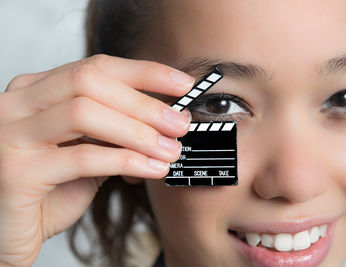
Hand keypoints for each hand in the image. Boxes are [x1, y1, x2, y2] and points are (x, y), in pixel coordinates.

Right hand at [0, 55, 193, 265]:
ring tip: (170, 149)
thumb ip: (114, 131)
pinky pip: (83, 158)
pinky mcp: (16, 172)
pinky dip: (126, 161)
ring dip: (138, 132)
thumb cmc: (50, 189)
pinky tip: (152, 169)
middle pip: (89, 82)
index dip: (144, 72)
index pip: (96, 67)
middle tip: (178, 124)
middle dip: (143, 103)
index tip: (182, 84)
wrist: (10, 232)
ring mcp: (11, 134)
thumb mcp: (85, 150)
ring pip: (84, 113)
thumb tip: (165, 119)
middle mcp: (19, 104)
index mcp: (37, 91)